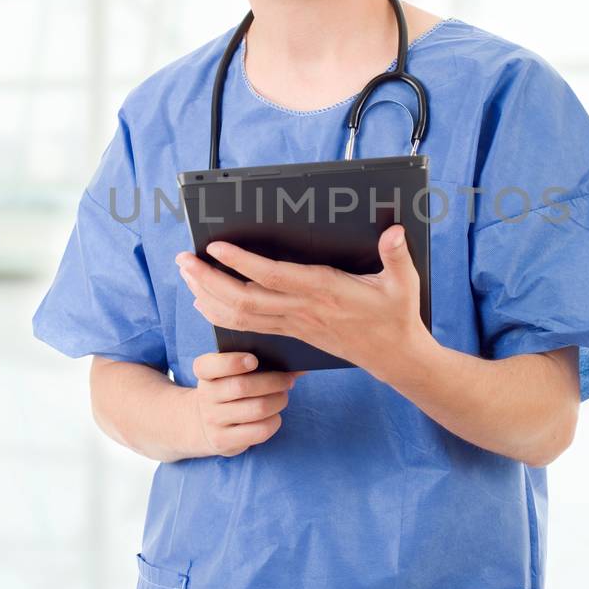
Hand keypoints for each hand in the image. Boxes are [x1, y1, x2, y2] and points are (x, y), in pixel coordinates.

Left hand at [174, 224, 433, 380]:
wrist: (394, 357)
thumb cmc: (396, 315)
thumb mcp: (404, 283)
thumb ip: (396, 255)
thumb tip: (396, 232)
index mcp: (324, 291)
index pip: (273, 277)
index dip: (242, 264)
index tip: (216, 247)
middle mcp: (302, 309)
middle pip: (244, 299)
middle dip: (209, 279)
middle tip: (184, 260)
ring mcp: (294, 324)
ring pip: (240, 315)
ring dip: (209, 295)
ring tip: (187, 274)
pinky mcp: (292, 332)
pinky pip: (249, 325)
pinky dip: (222, 314)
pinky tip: (206, 300)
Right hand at [190, 351, 303, 457]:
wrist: (204, 423)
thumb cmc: (229, 390)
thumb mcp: (232, 374)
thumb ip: (260, 363)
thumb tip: (300, 366)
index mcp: (205, 373)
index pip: (208, 365)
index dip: (232, 362)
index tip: (254, 360)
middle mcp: (206, 396)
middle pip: (242, 387)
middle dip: (273, 381)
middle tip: (287, 380)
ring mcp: (213, 420)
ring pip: (257, 409)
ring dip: (278, 400)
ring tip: (283, 396)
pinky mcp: (224, 440)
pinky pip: (259, 430)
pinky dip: (274, 421)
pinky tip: (275, 415)